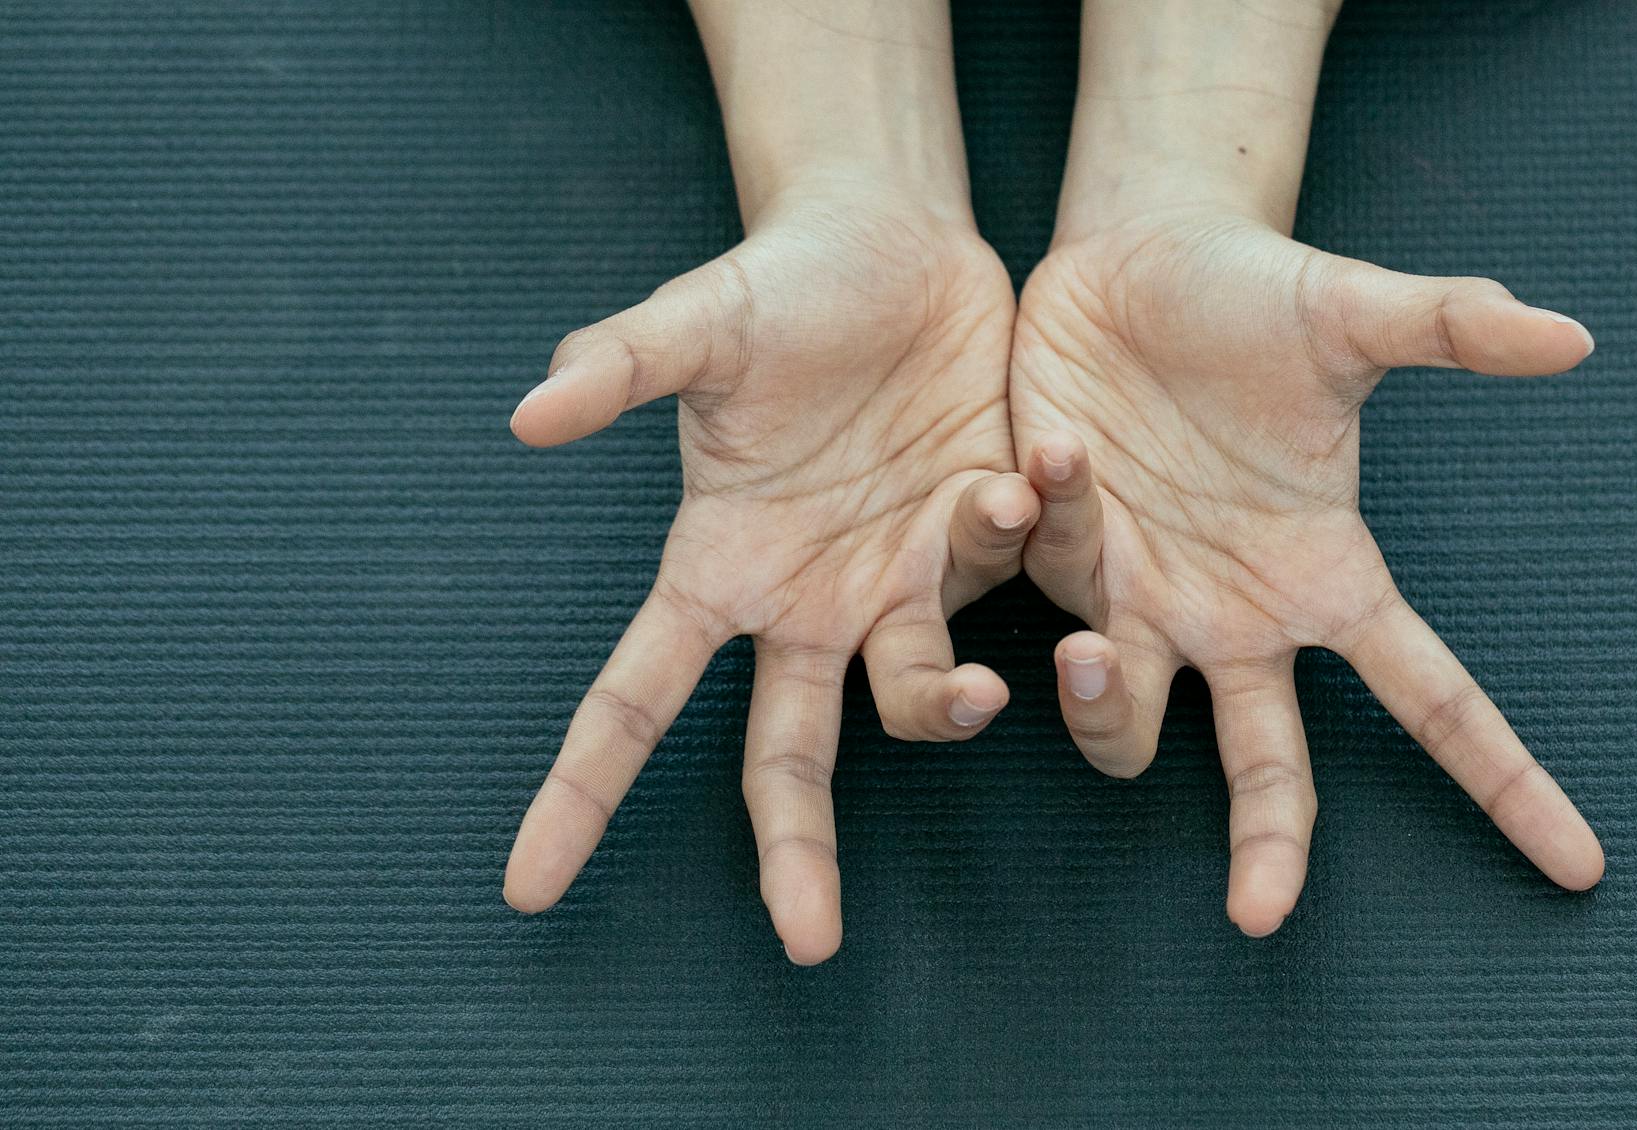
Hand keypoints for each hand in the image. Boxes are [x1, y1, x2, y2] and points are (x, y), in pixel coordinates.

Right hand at [503, 189, 1033, 963]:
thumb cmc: (776, 290)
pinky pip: (1009, 581)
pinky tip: (1025, 471)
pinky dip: (1023, 545)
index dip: (580, 792)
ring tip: (979, 655)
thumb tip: (526, 418)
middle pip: (788, 759)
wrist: (895, 246)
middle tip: (804, 941)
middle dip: (794, 850)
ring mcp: (902, 583)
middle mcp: (807, 602)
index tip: (526, 887)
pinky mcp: (988, 544)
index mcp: (719, 568)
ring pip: (922, 695)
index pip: (634, 699)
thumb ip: (617, 368)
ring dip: (949, 696)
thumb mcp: (696, 325)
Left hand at [1010, 207, 1606, 935]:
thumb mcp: (1352, 315)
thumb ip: (1451, 329)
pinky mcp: (1051, 555)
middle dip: (1268, 845)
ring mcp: (1139, 598)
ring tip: (1100, 647)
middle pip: (1269, 767)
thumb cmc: (1255, 297)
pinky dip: (1042, 537)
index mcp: (1326, 578)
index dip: (1505, 782)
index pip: (1431, 699)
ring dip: (1106, 702)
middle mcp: (1236, 616)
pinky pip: (1043, 585)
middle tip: (1261, 914)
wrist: (1135, 258)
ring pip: (1124, 717)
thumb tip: (1575, 336)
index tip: (1579, 866)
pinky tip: (1050, 455)